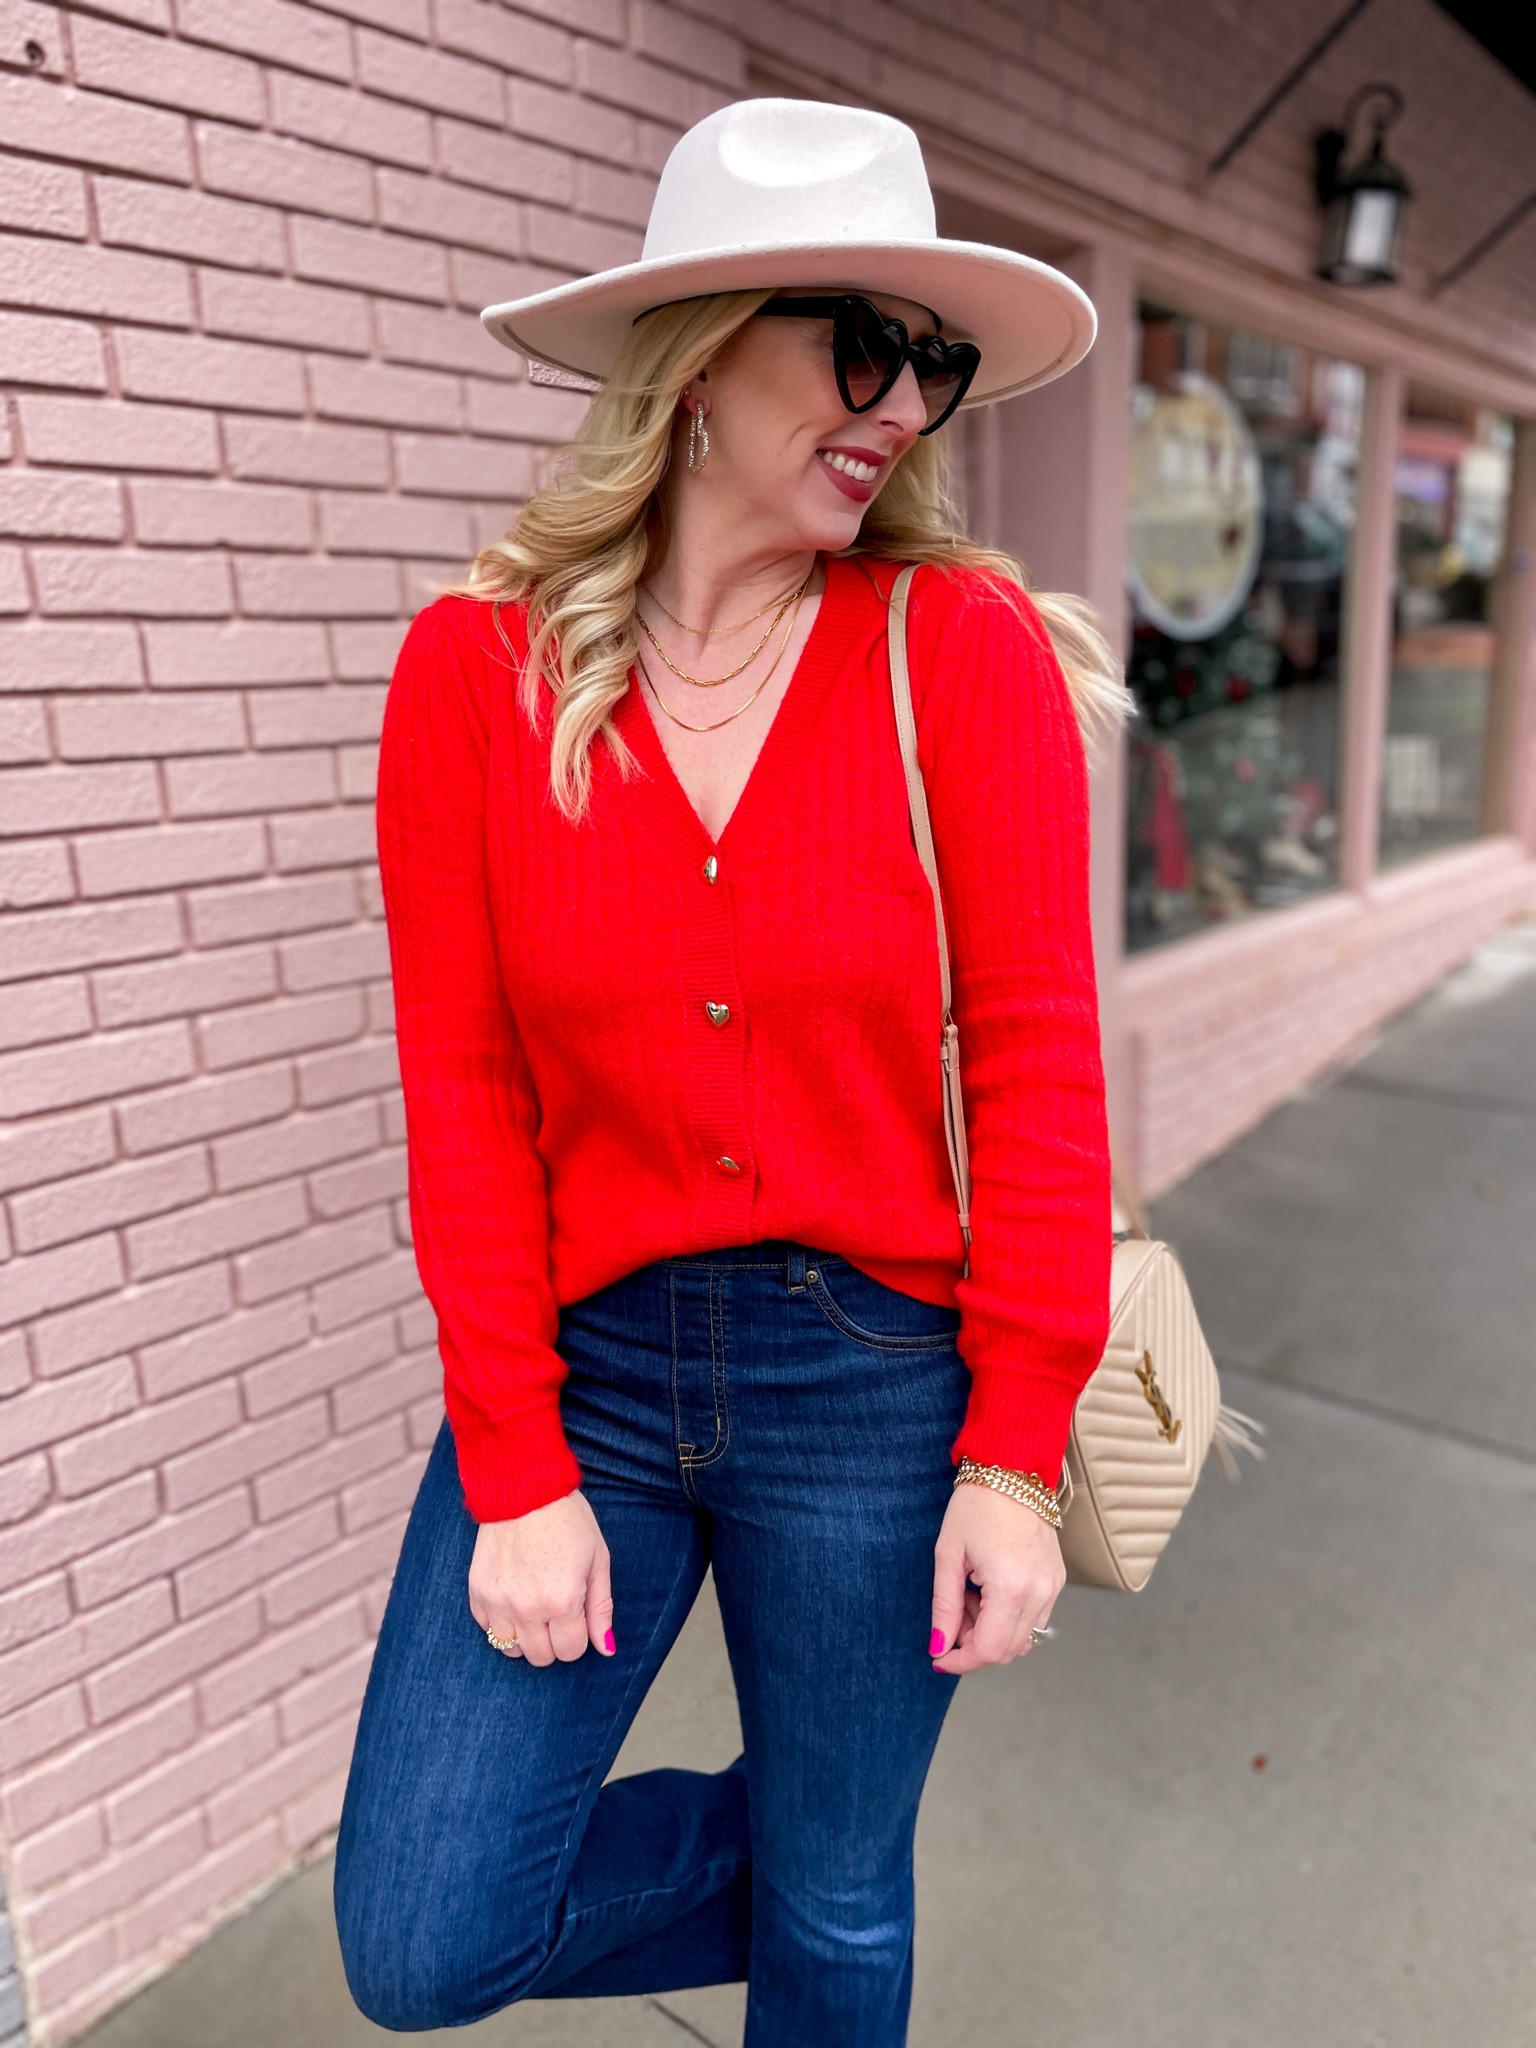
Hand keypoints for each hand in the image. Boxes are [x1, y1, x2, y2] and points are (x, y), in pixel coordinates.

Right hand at [468, 1489, 614, 1668]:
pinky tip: (513, 1597)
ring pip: (511, 1649)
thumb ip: (601, 1608)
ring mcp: (497, 1601)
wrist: (523, 1487)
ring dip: (525, 1636)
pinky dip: (501, 1622)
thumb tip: (606, 1649)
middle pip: (541, 1657)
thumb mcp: (597, 1559)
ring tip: (534, 1605)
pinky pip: (487, 1629)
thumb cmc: (567, 1520)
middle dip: (554, 1640)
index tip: (576, 1613)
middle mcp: (526, 1608)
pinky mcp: (477, 1591)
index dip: (578, 1636)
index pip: (570, 1652)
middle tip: (557, 1609)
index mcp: (561, 1601)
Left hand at [929, 1480, 1064, 1673]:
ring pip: (1023, 1639)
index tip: (938, 1656)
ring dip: (992, 1631)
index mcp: (1011, 1588)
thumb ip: (944, 1607)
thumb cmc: (975, 1506)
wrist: (1012, 1470)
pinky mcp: (1057, 1580)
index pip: (988, 1650)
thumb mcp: (948, 1555)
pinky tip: (989, 1589)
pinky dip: (1009, 1618)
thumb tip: (938, 1646)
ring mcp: (1053, 1588)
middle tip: (952, 1615)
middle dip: (973, 1645)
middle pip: (1007, 1651)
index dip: (959, 1661)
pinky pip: (1035, 1619)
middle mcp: (1039, 1593)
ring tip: (971, 1595)